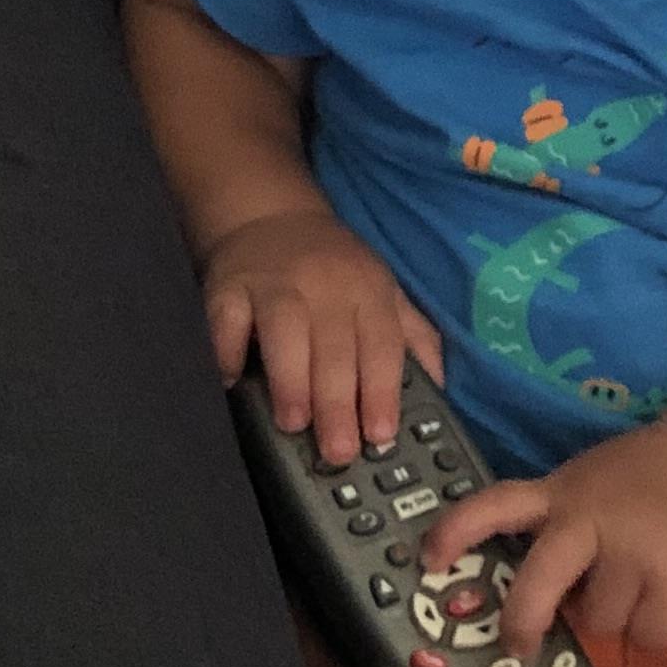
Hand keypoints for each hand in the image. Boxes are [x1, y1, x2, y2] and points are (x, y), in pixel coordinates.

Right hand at [204, 207, 442, 465]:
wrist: (273, 217)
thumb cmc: (336, 270)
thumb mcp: (385, 293)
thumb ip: (414, 339)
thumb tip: (440, 388)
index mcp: (369, 292)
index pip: (382, 346)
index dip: (383, 391)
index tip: (381, 435)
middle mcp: (325, 285)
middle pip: (335, 346)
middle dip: (338, 402)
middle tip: (338, 450)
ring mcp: (275, 282)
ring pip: (285, 330)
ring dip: (290, 379)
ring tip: (293, 422)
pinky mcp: (228, 285)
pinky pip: (226, 319)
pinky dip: (227, 351)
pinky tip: (232, 383)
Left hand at [425, 416, 666, 660]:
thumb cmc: (647, 480)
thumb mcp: (589, 484)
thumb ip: (557, 525)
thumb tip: (530, 600)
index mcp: (561, 493)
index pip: (495, 506)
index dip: (456, 532)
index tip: (428, 560)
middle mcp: (589, 520)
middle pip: (537, 586)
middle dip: (522, 624)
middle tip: (517, 648)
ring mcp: (631, 551)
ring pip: (597, 621)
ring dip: (612, 614)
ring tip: (637, 580)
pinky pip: (644, 635)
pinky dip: (653, 626)